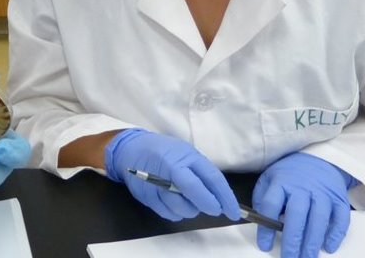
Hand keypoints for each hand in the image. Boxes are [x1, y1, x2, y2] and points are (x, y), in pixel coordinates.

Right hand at [104, 128, 240, 221]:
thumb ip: (201, 173)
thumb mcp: (186, 153)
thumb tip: (220, 197)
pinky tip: (173, 201)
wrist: (131, 150)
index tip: (234, 211)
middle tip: (214, 209)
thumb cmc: (164, 151)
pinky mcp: (146, 196)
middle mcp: (171, 168)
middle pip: (195, 194)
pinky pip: (168, 214)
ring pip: (182, 208)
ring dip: (191, 210)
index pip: (211, 179)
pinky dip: (176, 212)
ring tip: (187, 199)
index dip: (225, 198)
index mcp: (185, 156)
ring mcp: (156, 183)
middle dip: (208, 205)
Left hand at [253, 153, 354, 257]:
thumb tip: (257, 220)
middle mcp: (302, 187)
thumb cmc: (289, 175)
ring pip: (319, 218)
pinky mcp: (339, 199)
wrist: (318, 160)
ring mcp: (322, 193)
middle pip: (297, 214)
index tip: (264, 245)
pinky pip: (340, 218)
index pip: (271, 205)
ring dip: (313, 241)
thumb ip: (262, 198)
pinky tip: (328, 247)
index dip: (266, 227)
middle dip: (292, 239)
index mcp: (281, 181)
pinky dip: (336, 234)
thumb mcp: (270, 178)